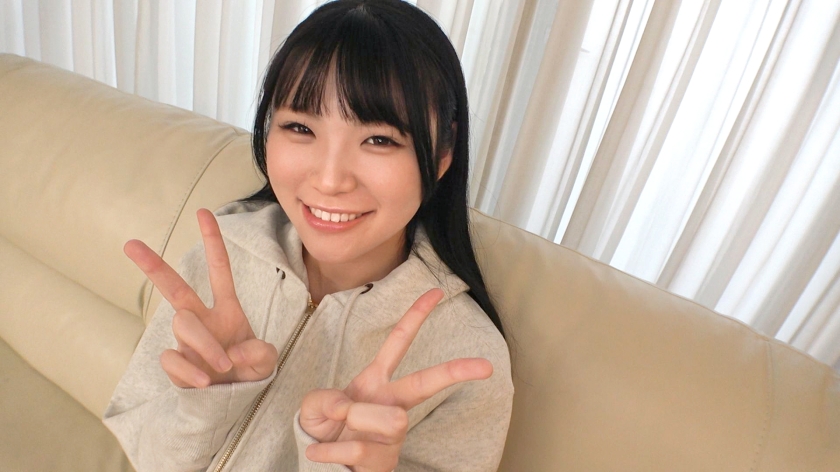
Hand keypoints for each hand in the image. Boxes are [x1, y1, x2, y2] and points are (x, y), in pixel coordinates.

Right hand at [124, 209, 277, 387]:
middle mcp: (202, 319)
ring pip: (182, 325)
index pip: (219, 270)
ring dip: (204, 344)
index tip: (203, 212)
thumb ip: (259, 353)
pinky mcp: (175, 363)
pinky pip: (173, 359)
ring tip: (223, 366)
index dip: (212, 241)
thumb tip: (233, 353)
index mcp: (226, 309)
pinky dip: (190, 371)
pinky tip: (205, 382)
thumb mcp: (267, 360)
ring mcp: (186, 341)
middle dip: (153, 266)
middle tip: (131, 244)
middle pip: (175, 288)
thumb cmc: (249, 370)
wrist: (234, 398)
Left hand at [299, 289, 492, 470]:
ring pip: (389, 419)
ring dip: (354, 421)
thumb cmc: (325, 429)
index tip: (436, 292)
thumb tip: (348, 408)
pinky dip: (329, 451)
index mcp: (375, 382)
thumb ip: (324, 398)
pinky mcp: (384, 461)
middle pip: (425, 383)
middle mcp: (390, 403)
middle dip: (455, 371)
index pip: (398, 343)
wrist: (322, 466)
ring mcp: (391, 434)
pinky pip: (359, 448)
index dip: (415, 316)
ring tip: (335, 431)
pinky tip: (318, 453)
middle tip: (486, 366)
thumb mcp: (314, 406)